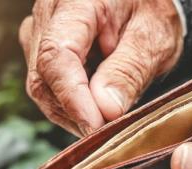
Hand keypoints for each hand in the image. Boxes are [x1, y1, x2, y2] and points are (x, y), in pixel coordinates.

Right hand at [19, 0, 183, 135]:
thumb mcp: (152, 39)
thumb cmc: (151, 12)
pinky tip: (97, 110)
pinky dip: (72, 107)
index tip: (95, 126)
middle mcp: (47, 15)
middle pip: (43, 76)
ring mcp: (38, 33)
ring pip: (43, 88)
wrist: (145, 3)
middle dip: (75, 112)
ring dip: (73, 113)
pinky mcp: (40, 51)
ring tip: (108, 119)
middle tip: (110, 132)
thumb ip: (129, 71)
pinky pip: (48, 88)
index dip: (73, 97)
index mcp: (74, 2)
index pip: (57, 55)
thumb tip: (105, 109)